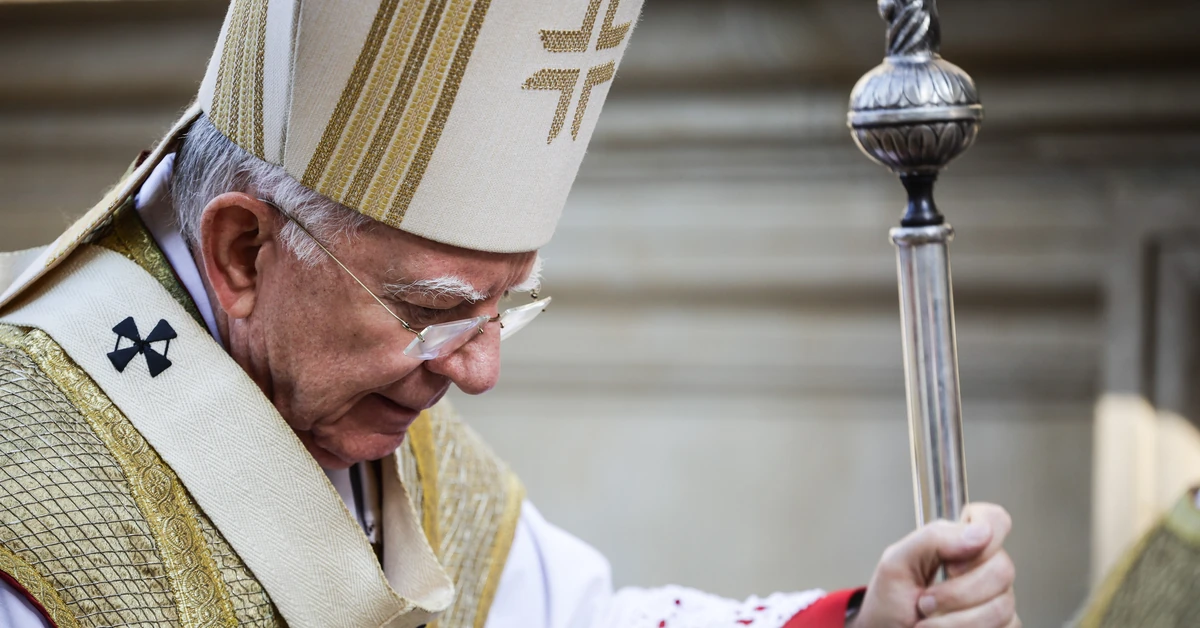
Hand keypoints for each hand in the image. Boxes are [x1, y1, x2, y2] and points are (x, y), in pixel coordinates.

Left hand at [847, 503, 1017, 627]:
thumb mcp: (897, 563)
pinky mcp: (1002, 626)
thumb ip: (933, 539)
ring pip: (1001, 606)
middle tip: (926, 600)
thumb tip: (980, 531)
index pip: (994, 519)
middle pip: (1002, 569)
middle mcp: (982, 568)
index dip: (985, 536)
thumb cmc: (889, 603)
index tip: (952, 563)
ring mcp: (995, 599)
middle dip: (957, 592)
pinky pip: (1005, 627)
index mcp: (958, 542)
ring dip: (956, 620)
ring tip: (929, 619)